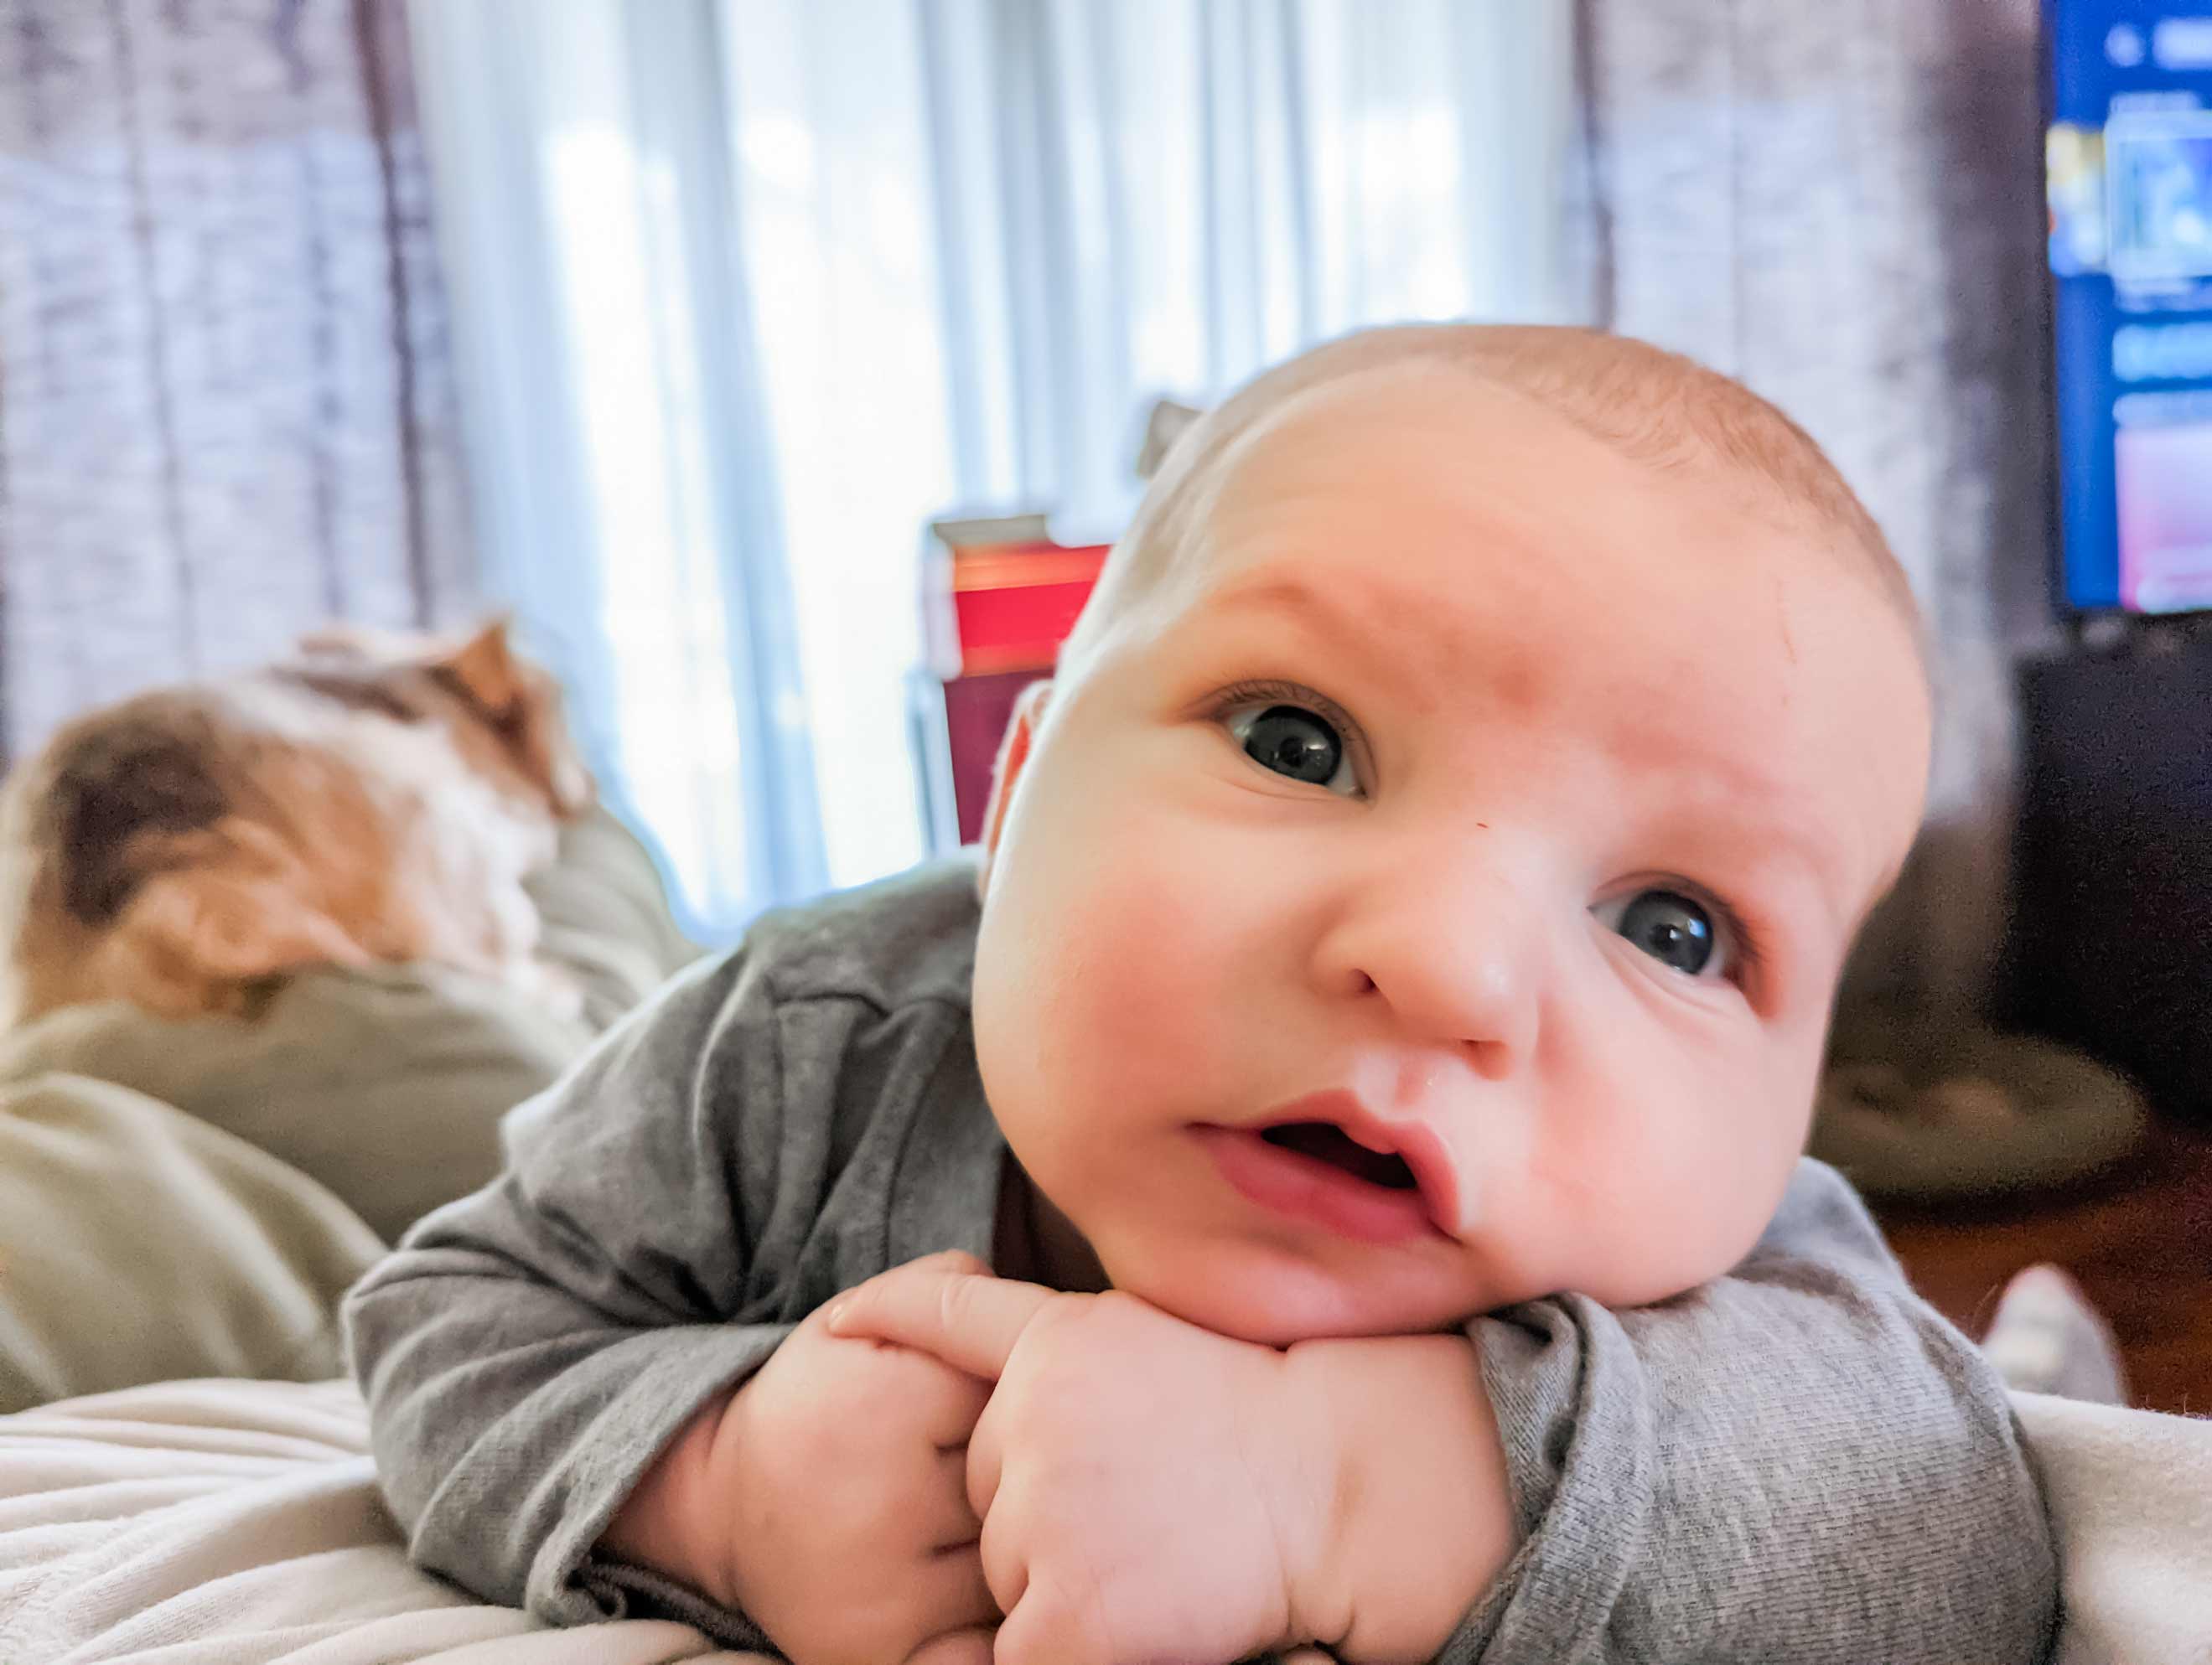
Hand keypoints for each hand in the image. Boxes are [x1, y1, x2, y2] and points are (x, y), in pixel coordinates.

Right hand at [607, 1250, 1001, 1664]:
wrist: (726, 1504)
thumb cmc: (823, 1400)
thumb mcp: (869, 1319)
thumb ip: (955, 1287)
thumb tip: (1038, 1312)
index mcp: (885, 1407)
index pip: (1018, 1390)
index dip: (1014, 1387)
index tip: (983, 1394)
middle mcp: (881, 1504)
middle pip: (1025, 1480)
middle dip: (1024, 1466)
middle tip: (983, 1460)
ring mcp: (884, 1594)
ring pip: (1017, 1561)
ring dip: (1016, 1542)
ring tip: (976, 1518)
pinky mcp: (881, 1657)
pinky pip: (986, 1649)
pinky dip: (996, 1626)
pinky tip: (979, 1588)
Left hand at [827, 1264, 1335, 1664]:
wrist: (1349, 1490)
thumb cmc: (1270, 1419)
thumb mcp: (1157, 1337)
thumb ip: (1067, 1346)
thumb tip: (998, 1360)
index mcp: (1057, 1343)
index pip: (943, 1321)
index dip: (883, 1317)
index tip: (839, 1323)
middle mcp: (1032, 1418)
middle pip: (986, 1491)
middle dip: (1040, 1510)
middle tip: (1149, 1505)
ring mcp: (1044, 1515)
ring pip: (1006, 1574)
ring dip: (1061, 1584)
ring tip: (1162, 1557)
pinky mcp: (1065, 1612)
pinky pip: (1022, 1654)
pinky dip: (1069, 1649)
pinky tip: (1139, 1623)